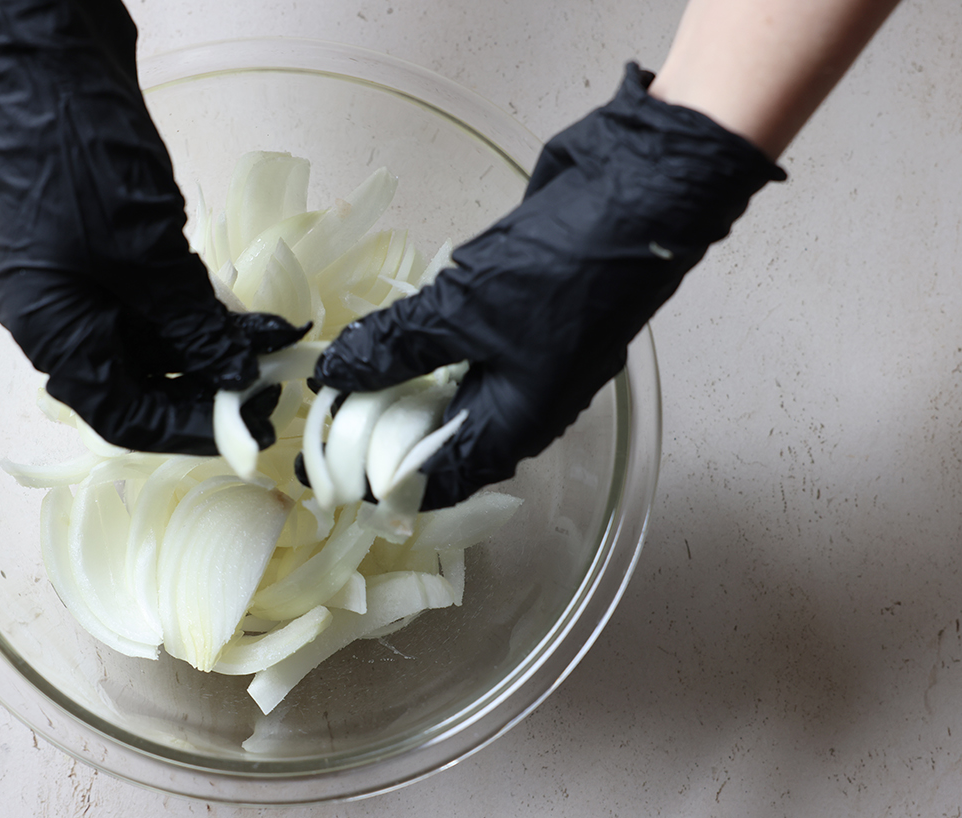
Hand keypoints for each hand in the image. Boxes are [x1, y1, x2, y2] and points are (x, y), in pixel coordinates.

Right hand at [0, 0, 305, 454]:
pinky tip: (255, 314)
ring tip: (275, 345)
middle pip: (144, 383)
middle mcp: (64, 319)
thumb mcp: (145, 256)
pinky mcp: (111, 251)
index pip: (124, 416)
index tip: (250, 424)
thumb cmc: (81, 162)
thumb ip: (191, 323)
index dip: (189, 430)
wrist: (50, 65)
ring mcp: (87, 283)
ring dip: (217, 346)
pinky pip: (162, 301)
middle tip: (272, 387)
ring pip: (160, 342)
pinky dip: (206, 310)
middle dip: (210, 387)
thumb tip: (234, 375)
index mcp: (53, 333)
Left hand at [314, 63, 784, 508]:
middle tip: (321, 413)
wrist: (641, 190)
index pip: (444, 479)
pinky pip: (464, 342)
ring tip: (344, 370)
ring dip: (403, 380)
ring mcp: (528, 353)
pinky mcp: (522, 309)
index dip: (385, 481)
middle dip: (384, 428)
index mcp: (520, 424)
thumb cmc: (562, 270)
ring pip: (453, 385)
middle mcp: (525, 400)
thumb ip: (397, 346)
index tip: (328, 468)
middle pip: (444, 435)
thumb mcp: (465, 312)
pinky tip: (390, 327)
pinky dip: (426, 341)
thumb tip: (334, 375)